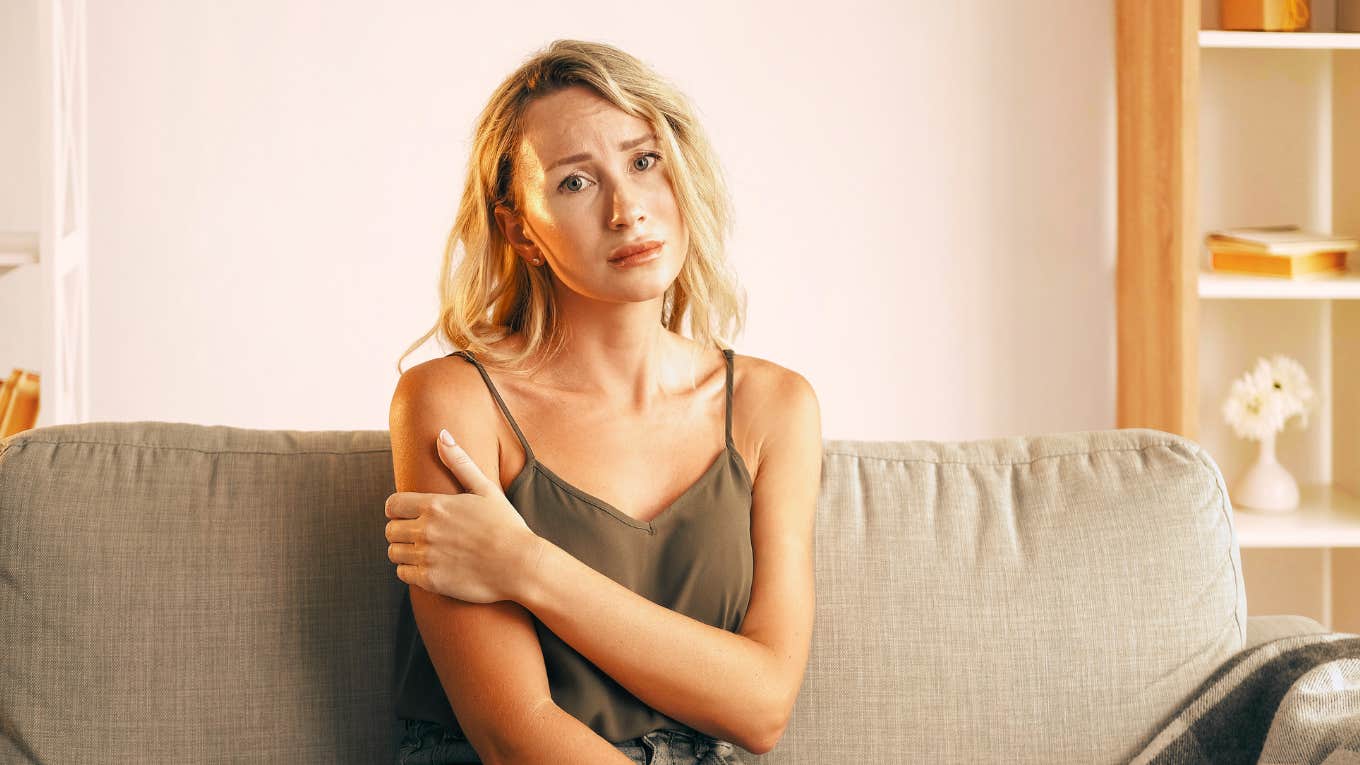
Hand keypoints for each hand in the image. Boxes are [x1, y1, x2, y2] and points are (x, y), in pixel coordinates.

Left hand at [384, 429, 543, 603]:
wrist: (519, 565)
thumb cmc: (506, 525)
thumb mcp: (485, 489)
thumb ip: (460, 462)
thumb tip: (442, 434)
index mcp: (436, 505)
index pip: (392, 505)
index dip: (397, 509)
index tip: (407, 514)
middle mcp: (426, 529)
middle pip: (390, 529)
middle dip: (401, 530)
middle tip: (419, 534)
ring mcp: (427, 556)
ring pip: (394, 552)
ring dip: (404, 551)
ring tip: (423, 550)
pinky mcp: (430, 580)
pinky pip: (403, 574)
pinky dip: (410, 570)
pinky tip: (429, 566)